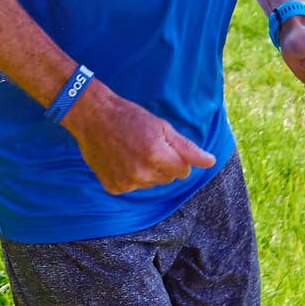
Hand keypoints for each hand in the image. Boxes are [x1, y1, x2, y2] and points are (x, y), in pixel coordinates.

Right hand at [62, 82, 215, 195]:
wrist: (93, 117)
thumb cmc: (130, 117)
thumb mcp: (163, 127)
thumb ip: (188, 148)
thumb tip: (211, 162)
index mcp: (157, 156)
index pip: (183, 171)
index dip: (176, 157)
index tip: (162, 144)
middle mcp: (142, 173)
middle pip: (167, 179)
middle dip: (162, 164)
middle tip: (145, 145)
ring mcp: (126, 182)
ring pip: (150, 184)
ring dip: (146, 171)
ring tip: (131, 151)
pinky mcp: (114, 187)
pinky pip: (132, 187)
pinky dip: (129, 176)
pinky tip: (120, 160)